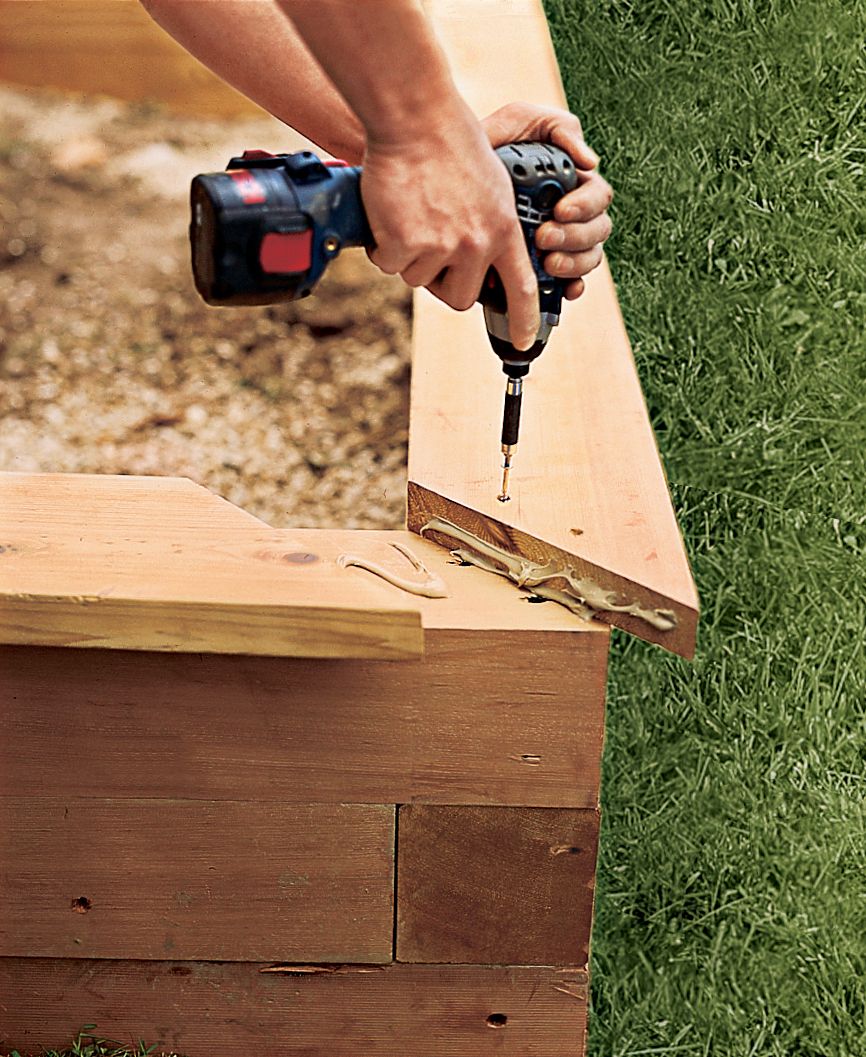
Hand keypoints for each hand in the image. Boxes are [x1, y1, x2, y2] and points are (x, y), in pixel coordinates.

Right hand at [361, 99, 540, 349]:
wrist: (417, 119)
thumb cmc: (451, 141)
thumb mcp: (492, 185)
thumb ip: (491, 224)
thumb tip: (478, 259)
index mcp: (504, 230)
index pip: (520, 288)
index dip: (524, 320)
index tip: (525, 341)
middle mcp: (477, 244)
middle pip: (460, 297)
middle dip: (443, 283)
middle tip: (430, 251)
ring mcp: (442, 246)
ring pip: (418, 280)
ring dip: (408, 257)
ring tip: (410, 215)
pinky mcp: (406, 244)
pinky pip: (389, 264)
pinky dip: (382, 246)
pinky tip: (390, 214)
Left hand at [481, 102, 612, 300]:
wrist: (445, 172)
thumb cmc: (485, 143)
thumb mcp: (518, 122)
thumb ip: (557, 129)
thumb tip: (591, 163)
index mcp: (572, 181)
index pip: (598, 197)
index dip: (585, 206)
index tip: (559, 209)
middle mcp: (574, 213)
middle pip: (598, 231)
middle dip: (574, 237)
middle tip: (544, 237)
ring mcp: (561, 242)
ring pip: (588, 258)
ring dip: (574, 263)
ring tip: (547, 263)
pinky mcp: (543, 266)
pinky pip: (569, 284)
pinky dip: (570, 289)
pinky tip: (563, 292)